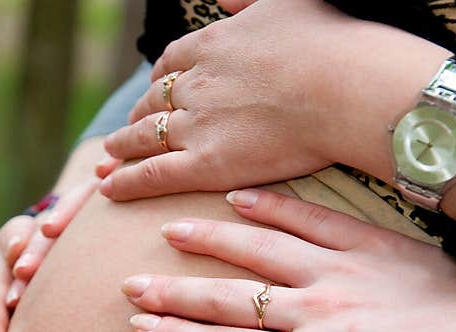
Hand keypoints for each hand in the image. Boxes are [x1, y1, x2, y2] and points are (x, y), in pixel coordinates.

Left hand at [100, 0, 452, 201]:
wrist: (345, 87)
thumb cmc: (333, 44)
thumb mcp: (287, 1)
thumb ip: (248, 3)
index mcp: (215, 44)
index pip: (173, 62)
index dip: (161, 78)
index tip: (155, 86)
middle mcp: (196, 82)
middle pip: (154, 100)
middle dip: (138, 113)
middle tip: (128, 128)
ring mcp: (196, 124)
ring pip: (145, 136)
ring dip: (123, 147)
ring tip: (110, 157)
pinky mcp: (204, 164)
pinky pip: (152, 174)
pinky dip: (126, 183)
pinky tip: (110, 189)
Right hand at [121, 189, 455, 331]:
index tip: (138, 325)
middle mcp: (312, 310)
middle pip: (225, 297)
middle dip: (171, 291)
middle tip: (129, 284)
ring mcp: (336, 270)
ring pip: (256, 250)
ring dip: (207, 241)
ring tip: (167, 232)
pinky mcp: (364, 243)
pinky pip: (306, 218)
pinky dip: (270, 206)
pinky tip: (239, 196)